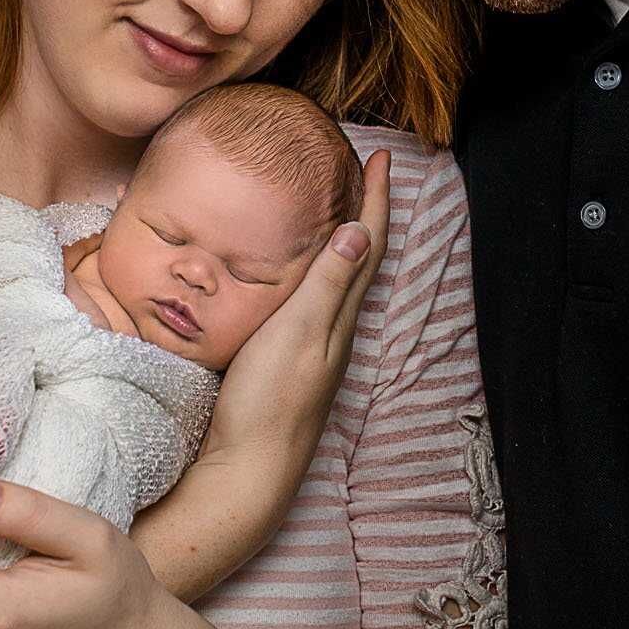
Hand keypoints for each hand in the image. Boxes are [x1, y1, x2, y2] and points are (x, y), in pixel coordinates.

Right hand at [200, 147, 391, 477]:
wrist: (247, 470)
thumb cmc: (269, 403)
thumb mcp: (298, 335)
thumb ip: (326, 285)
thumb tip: (359, 229)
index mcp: (339, 316)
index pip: (366, 245)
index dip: (376, 200)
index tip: (382, 157)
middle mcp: (334, 329)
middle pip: (359, 258)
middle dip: (363, 210)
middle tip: (359, 170)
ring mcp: (313, 347)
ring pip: (337, 279)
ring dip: (340, 238)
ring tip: (331, 206)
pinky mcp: (289, 360)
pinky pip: (313, 300)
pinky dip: (313, 270)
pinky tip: (293, 272)